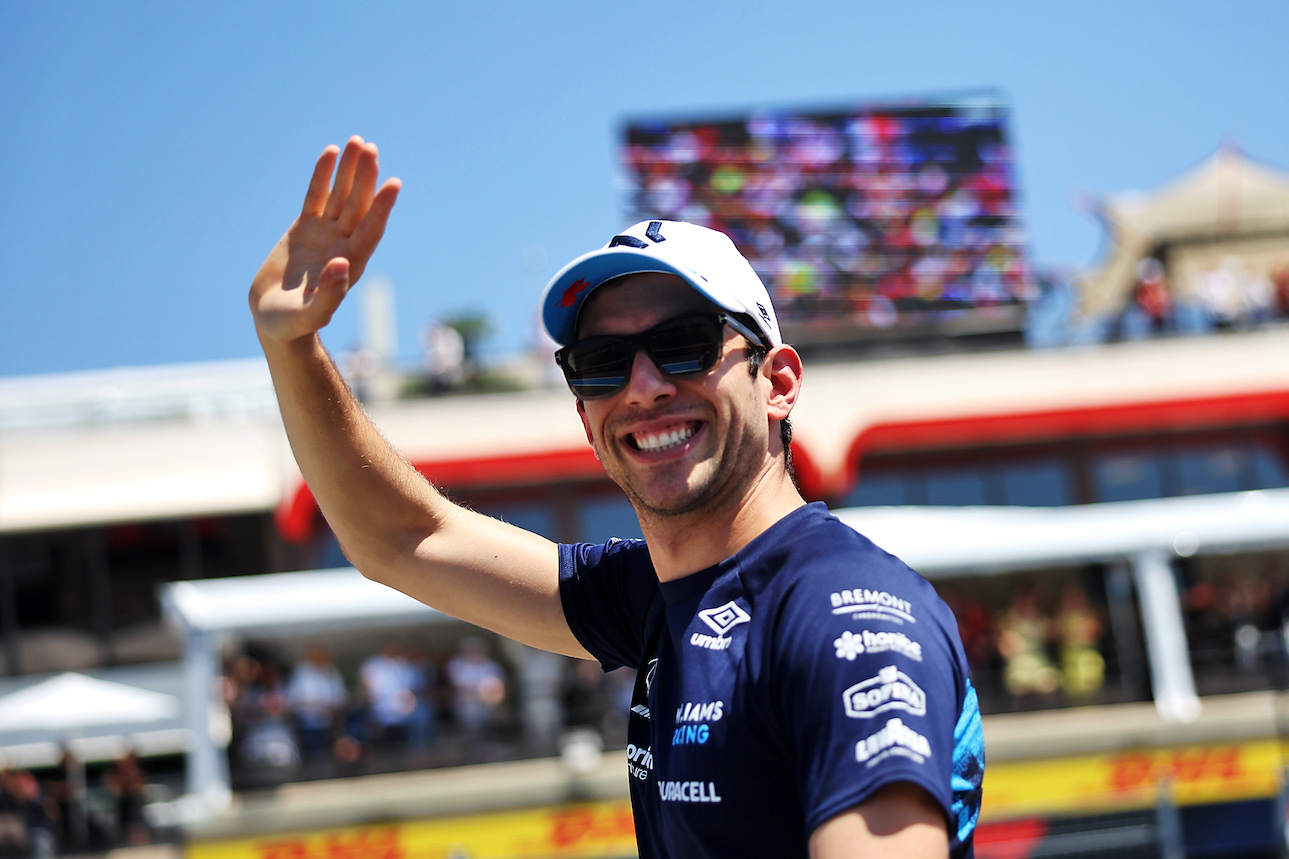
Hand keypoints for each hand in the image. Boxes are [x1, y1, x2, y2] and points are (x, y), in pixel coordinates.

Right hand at [250, 136, 400, 345]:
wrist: (273, 319)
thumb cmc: (292, 324)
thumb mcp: (309, 315)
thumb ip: (329, 296)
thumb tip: (342, 264)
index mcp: (350, 264)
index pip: (370, 230)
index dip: (382, 208)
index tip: (394, 184)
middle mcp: (342, 244)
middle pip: (359, 206)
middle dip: (366, 178)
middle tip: (371, 148)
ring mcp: (325, 234)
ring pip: (340, 195)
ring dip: (351, 170)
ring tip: (358, 142)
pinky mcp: (305, 228)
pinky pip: (316, 196)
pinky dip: (323, 175)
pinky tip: (332, 153)